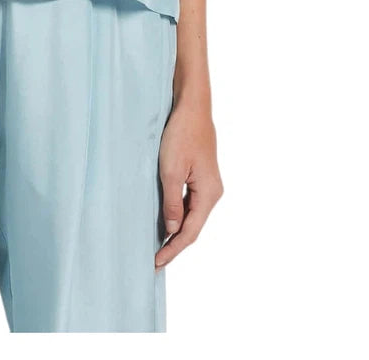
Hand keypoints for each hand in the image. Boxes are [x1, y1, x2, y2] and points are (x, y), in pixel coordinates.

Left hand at [155, 97, 223, 267]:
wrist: (192, 107)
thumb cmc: (181, 134)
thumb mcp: (171, 170)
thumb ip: (172, 202)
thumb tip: (173, 230)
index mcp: (209, 194)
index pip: (190, 232)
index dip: (173, 249)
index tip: (156, 262)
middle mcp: (213, 192)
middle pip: (193, 227)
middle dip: (175, 244)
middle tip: (155, 260)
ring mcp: (208, 184)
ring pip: (192, 215)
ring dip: (176, 231)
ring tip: (158, 245)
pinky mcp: (201, 176)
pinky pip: (190, 202)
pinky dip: (178, 215)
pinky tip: (166, 220)